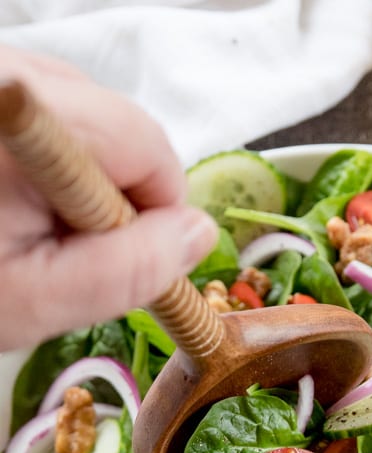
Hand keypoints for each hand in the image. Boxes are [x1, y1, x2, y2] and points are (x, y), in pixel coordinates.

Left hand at [0, 45, 217, 349]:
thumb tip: (196, 238)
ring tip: (22, 230)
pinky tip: (8, 202)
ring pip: (85, 122)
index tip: (127, 262)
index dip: (156, 214)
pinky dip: (46, 166)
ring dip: (79, 186)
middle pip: (118, 126)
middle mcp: (7, 78)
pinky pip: (46, 118)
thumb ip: (125, 270)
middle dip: (112, 200)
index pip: (145, 145)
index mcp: (24, 123)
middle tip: (59, 253)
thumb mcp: (33, 300)